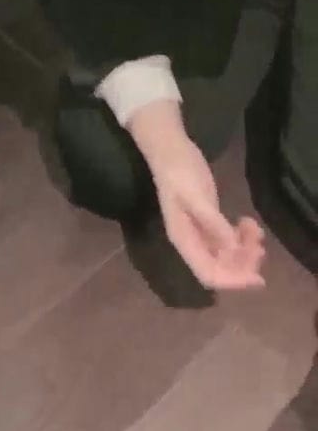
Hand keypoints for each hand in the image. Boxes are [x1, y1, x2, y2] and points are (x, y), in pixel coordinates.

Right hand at [152, 137, 265, 290]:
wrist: (170, 149)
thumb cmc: (179, 172)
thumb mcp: (196, 196)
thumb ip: (213, 223)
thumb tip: (233, 250)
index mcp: (184, 240)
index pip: (208, 274)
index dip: (233, 281)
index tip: (257, 278)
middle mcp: (192, 242)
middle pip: (220, 268)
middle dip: (243, 264)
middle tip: (260, 247)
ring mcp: (201, 232)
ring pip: (227, 255)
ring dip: (246, 249)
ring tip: (256, 230)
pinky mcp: (209, 221)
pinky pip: (228, 240)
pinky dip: (242, 237)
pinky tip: (248, 222)